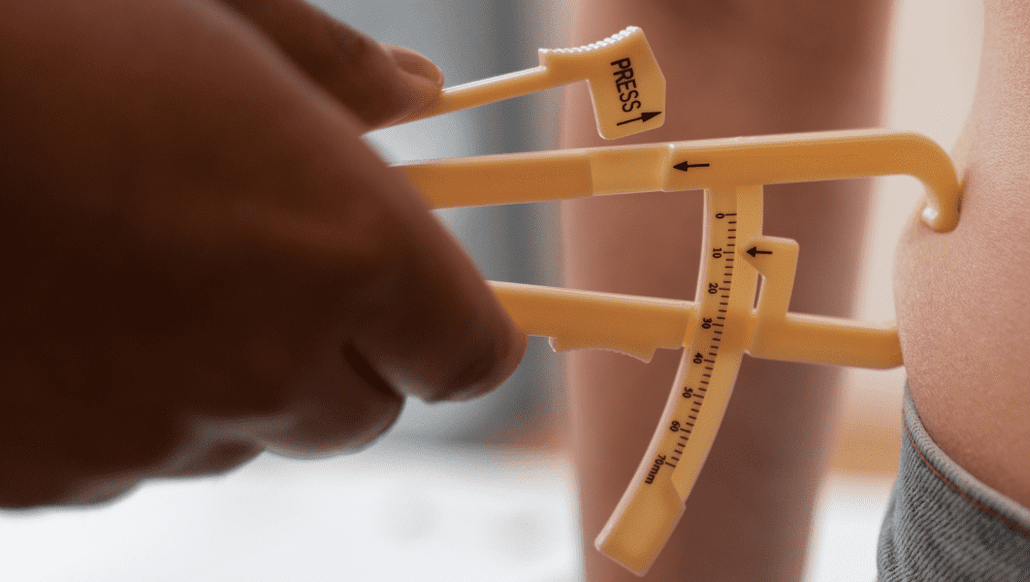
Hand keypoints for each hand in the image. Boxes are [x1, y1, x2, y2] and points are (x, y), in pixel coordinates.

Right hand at [0, 0, 525, 506]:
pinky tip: (50, 308)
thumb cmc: (38, 32)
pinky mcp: (49, 476)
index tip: (419, 297)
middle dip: (336, 349)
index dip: (449, 327)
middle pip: (363, 411)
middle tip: (260, 261)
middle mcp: (270, 362)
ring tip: (127, 264)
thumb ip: (333, 72)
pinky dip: (111, 405)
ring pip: (242, 435)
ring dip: (220, 375)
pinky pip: (125, 461)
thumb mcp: (205, 11)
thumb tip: (421, 92)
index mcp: (346, 248)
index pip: (470, 354)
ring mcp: (153, 432)